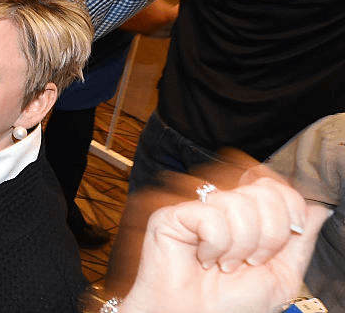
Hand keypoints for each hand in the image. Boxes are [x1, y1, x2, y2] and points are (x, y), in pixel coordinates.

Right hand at [122, 178, 328, 312]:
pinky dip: (215, 246)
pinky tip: (205, 259)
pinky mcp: (171, 215)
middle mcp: (223, 208)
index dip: (289, 209)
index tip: (285, 240)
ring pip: (238, 204)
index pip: (276, 188)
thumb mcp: (282, 276)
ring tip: (226, 265)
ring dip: (240, 246)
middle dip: (269, 235)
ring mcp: (197, 208)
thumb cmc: (232, 305)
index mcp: (249, 217)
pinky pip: (210, 217)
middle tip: (251, 261)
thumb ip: (300, 241)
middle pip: (263, 192)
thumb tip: (318, 208)